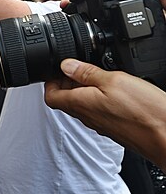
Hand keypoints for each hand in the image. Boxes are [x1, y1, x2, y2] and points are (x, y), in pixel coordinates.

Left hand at [45, 58, 165, 169]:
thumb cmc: (143, 112)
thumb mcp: (113, 80)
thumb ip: (87, 72)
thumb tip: (65, 65)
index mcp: (80, 104)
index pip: (51, 96)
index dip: (50, 81)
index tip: (57, 69)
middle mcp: (87, 117)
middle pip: (65, 100)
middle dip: (66, 82)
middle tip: (76, 68)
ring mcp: (101, 124)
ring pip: (82, 105)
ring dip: (83, 89)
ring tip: (96, 75)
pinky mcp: (115, 128)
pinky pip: (98, 111)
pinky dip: (99, 98)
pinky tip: (113, 90)